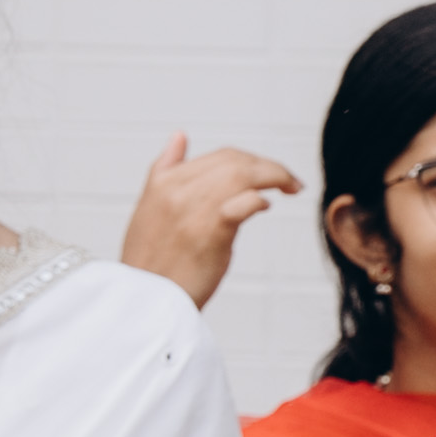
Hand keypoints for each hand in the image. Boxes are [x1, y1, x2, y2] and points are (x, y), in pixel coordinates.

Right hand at [117, 133, 300, 306]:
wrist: (144, 301)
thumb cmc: (153, 260)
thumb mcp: (150, 207)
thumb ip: (167, 169)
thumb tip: (180, 135)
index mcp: (163, 181)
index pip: (220, 157)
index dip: (252, 161)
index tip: (271, 174)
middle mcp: (176, 189)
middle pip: (235, 161)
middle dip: (269, 167)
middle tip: (290, 182)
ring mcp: (192, 208)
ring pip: (242, 174)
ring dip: (275, 177)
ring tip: (291, 189)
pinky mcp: (208, 231)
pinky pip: (243, 202)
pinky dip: (259, 200)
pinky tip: (266, 206)